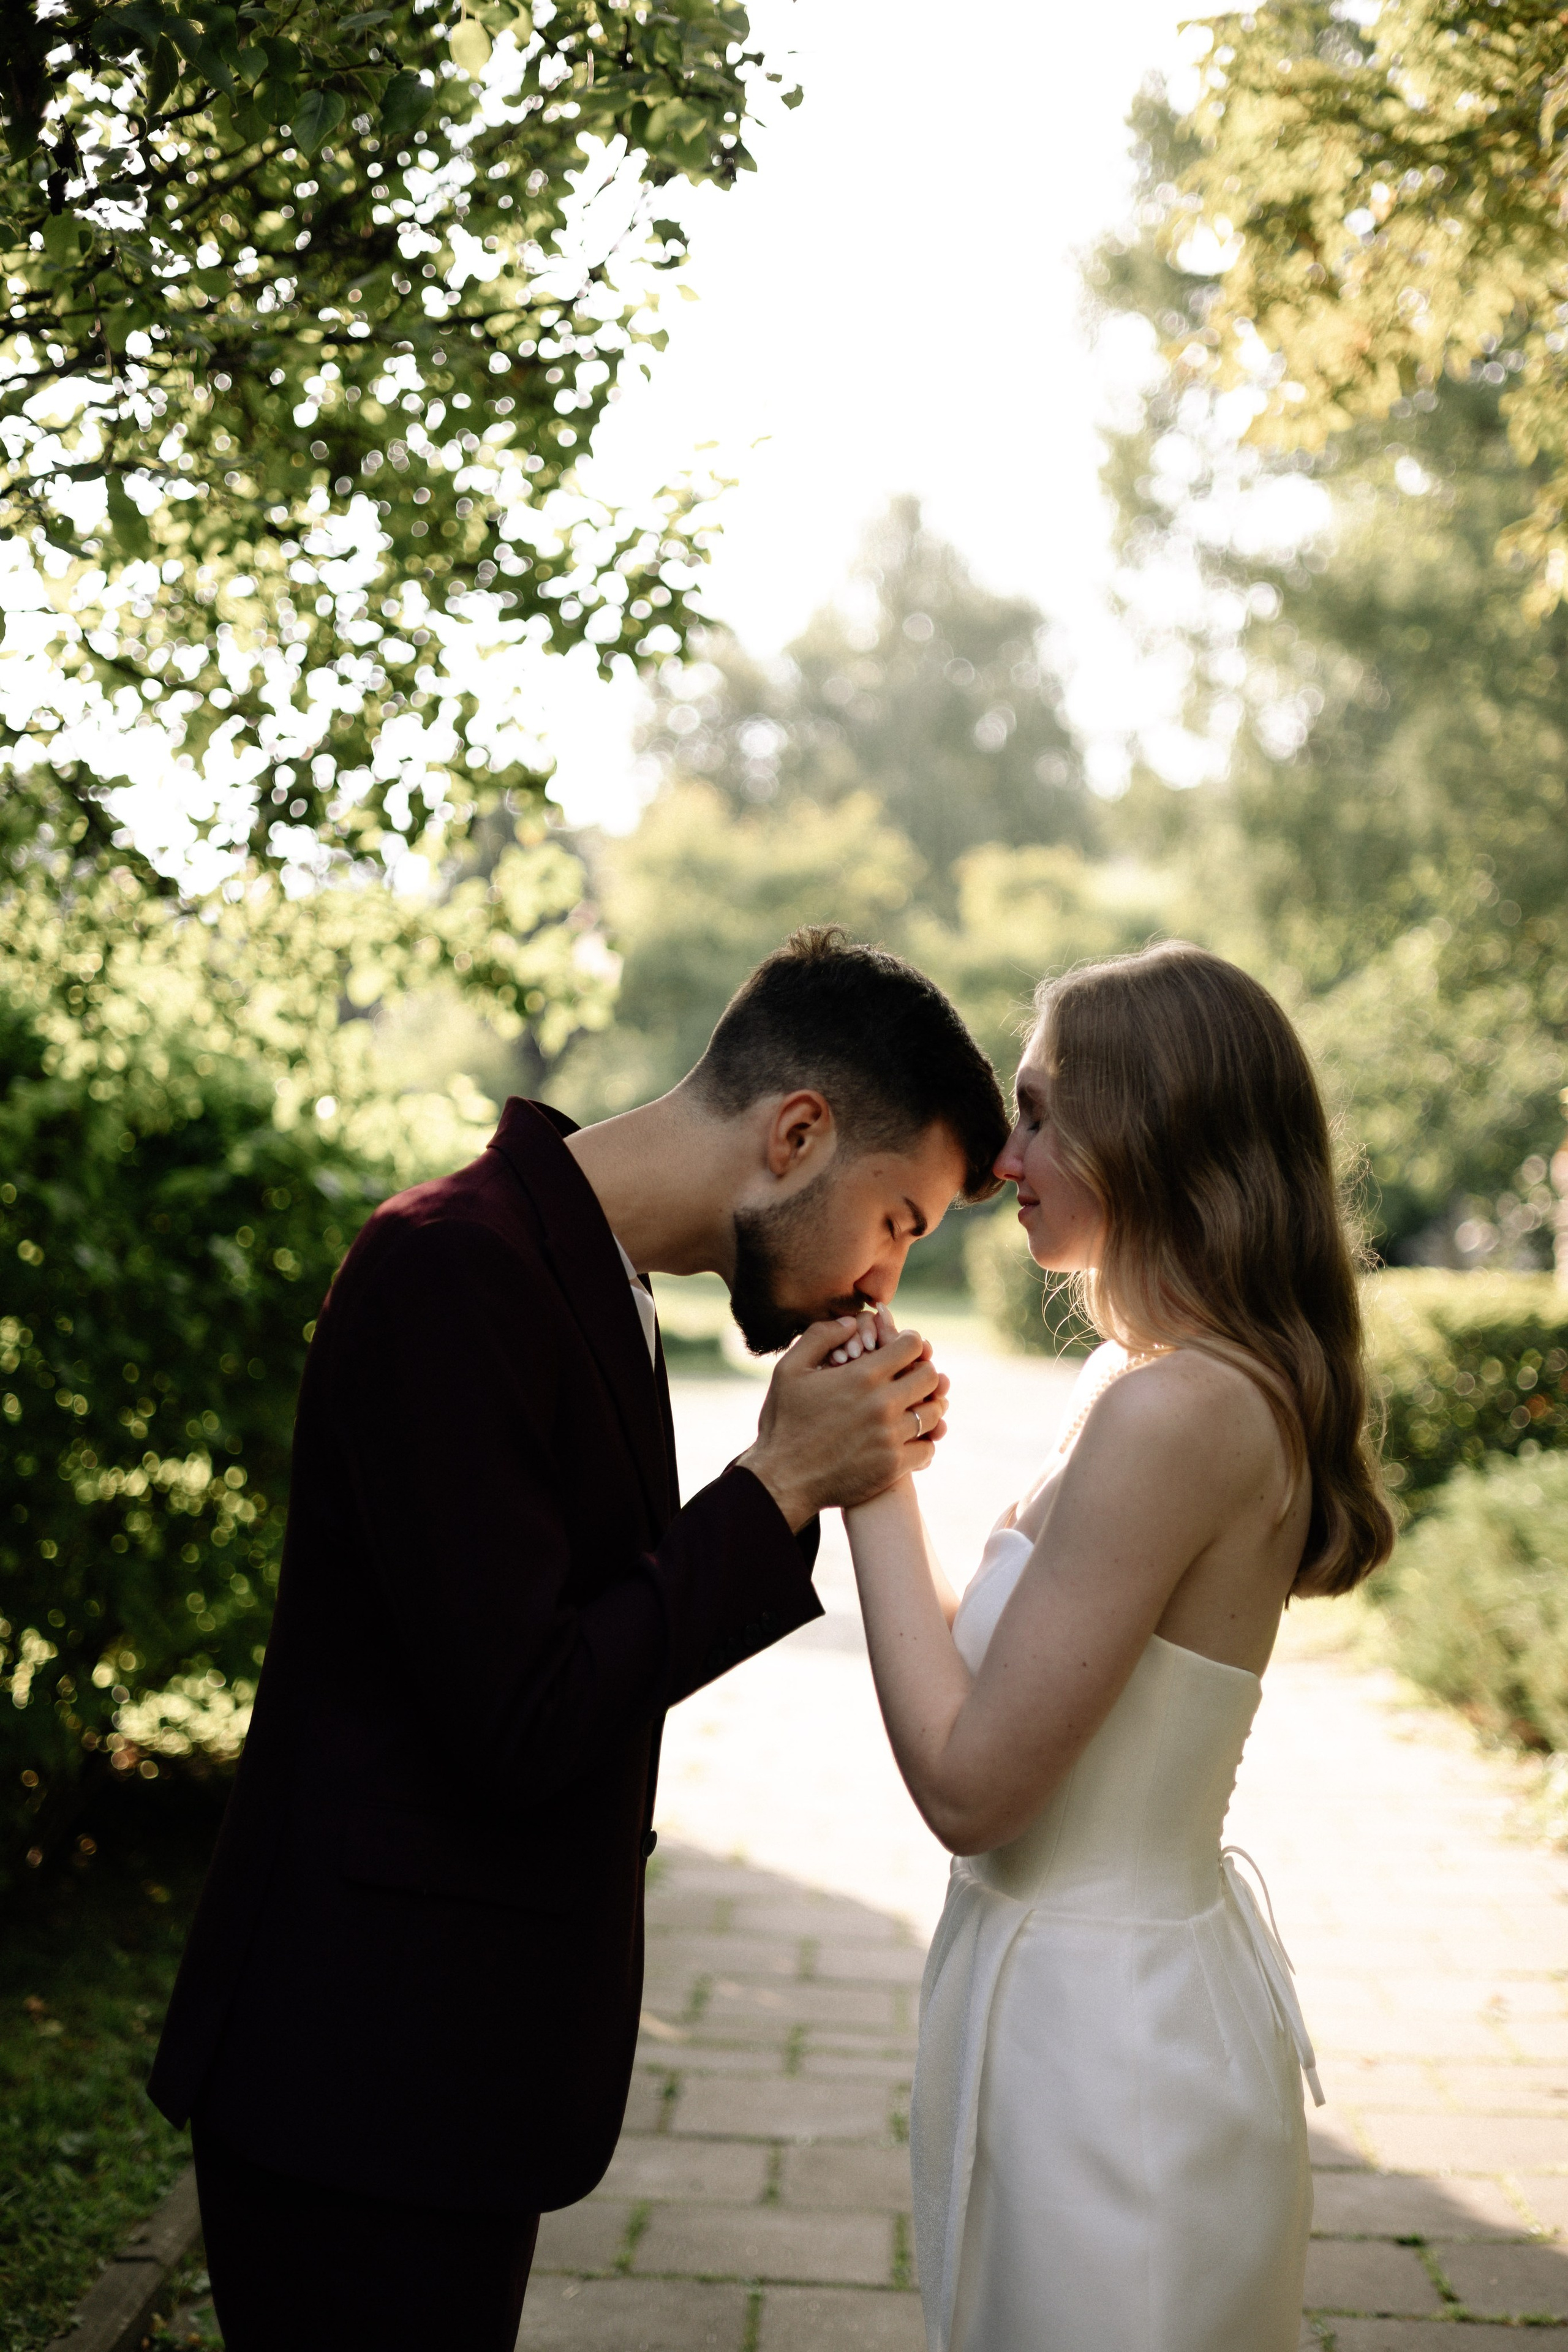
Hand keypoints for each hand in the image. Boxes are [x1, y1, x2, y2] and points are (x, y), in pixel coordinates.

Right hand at [738, 1312, 949, 1530]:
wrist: (782, 1479)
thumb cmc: (783, 1422)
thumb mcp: (789, 1370)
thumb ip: (820, 1336)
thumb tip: (851, 1322)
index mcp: (861, 1376)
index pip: (912, 1346)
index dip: (911, 1343)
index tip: (904, 1351)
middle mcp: (882, 1404)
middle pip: (930, 1377)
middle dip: (922, 1373)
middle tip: (911, 1379)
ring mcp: (890, 1437)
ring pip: (934, 1414)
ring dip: (927, 1408)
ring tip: (913, 1409)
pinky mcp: (893, 1466)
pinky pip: (927, 1449)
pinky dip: (922, 1443)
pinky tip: (908, 1441)